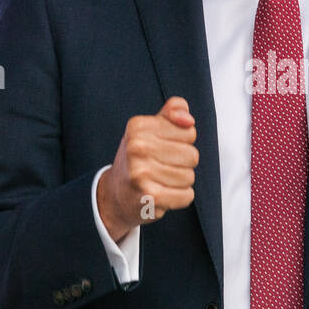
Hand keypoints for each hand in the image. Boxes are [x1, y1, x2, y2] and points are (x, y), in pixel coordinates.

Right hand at [97, 96, 197, 241]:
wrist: (116, 194)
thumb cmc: (139, 158)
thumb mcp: (151, 128)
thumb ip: (173, 111)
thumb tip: (188, 119)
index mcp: (138, 126)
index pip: (189, 132)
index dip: (182, 142)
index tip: (162, 147)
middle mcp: (136, 147)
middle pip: (192, 155)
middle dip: (182, 164)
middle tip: (161, 167)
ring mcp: (141, 172)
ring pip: (189, 177)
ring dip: (180, 182)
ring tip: (160, 181)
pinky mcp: (149, 196)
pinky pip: (186, 196)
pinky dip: (179, 198)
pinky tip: (163, 195)